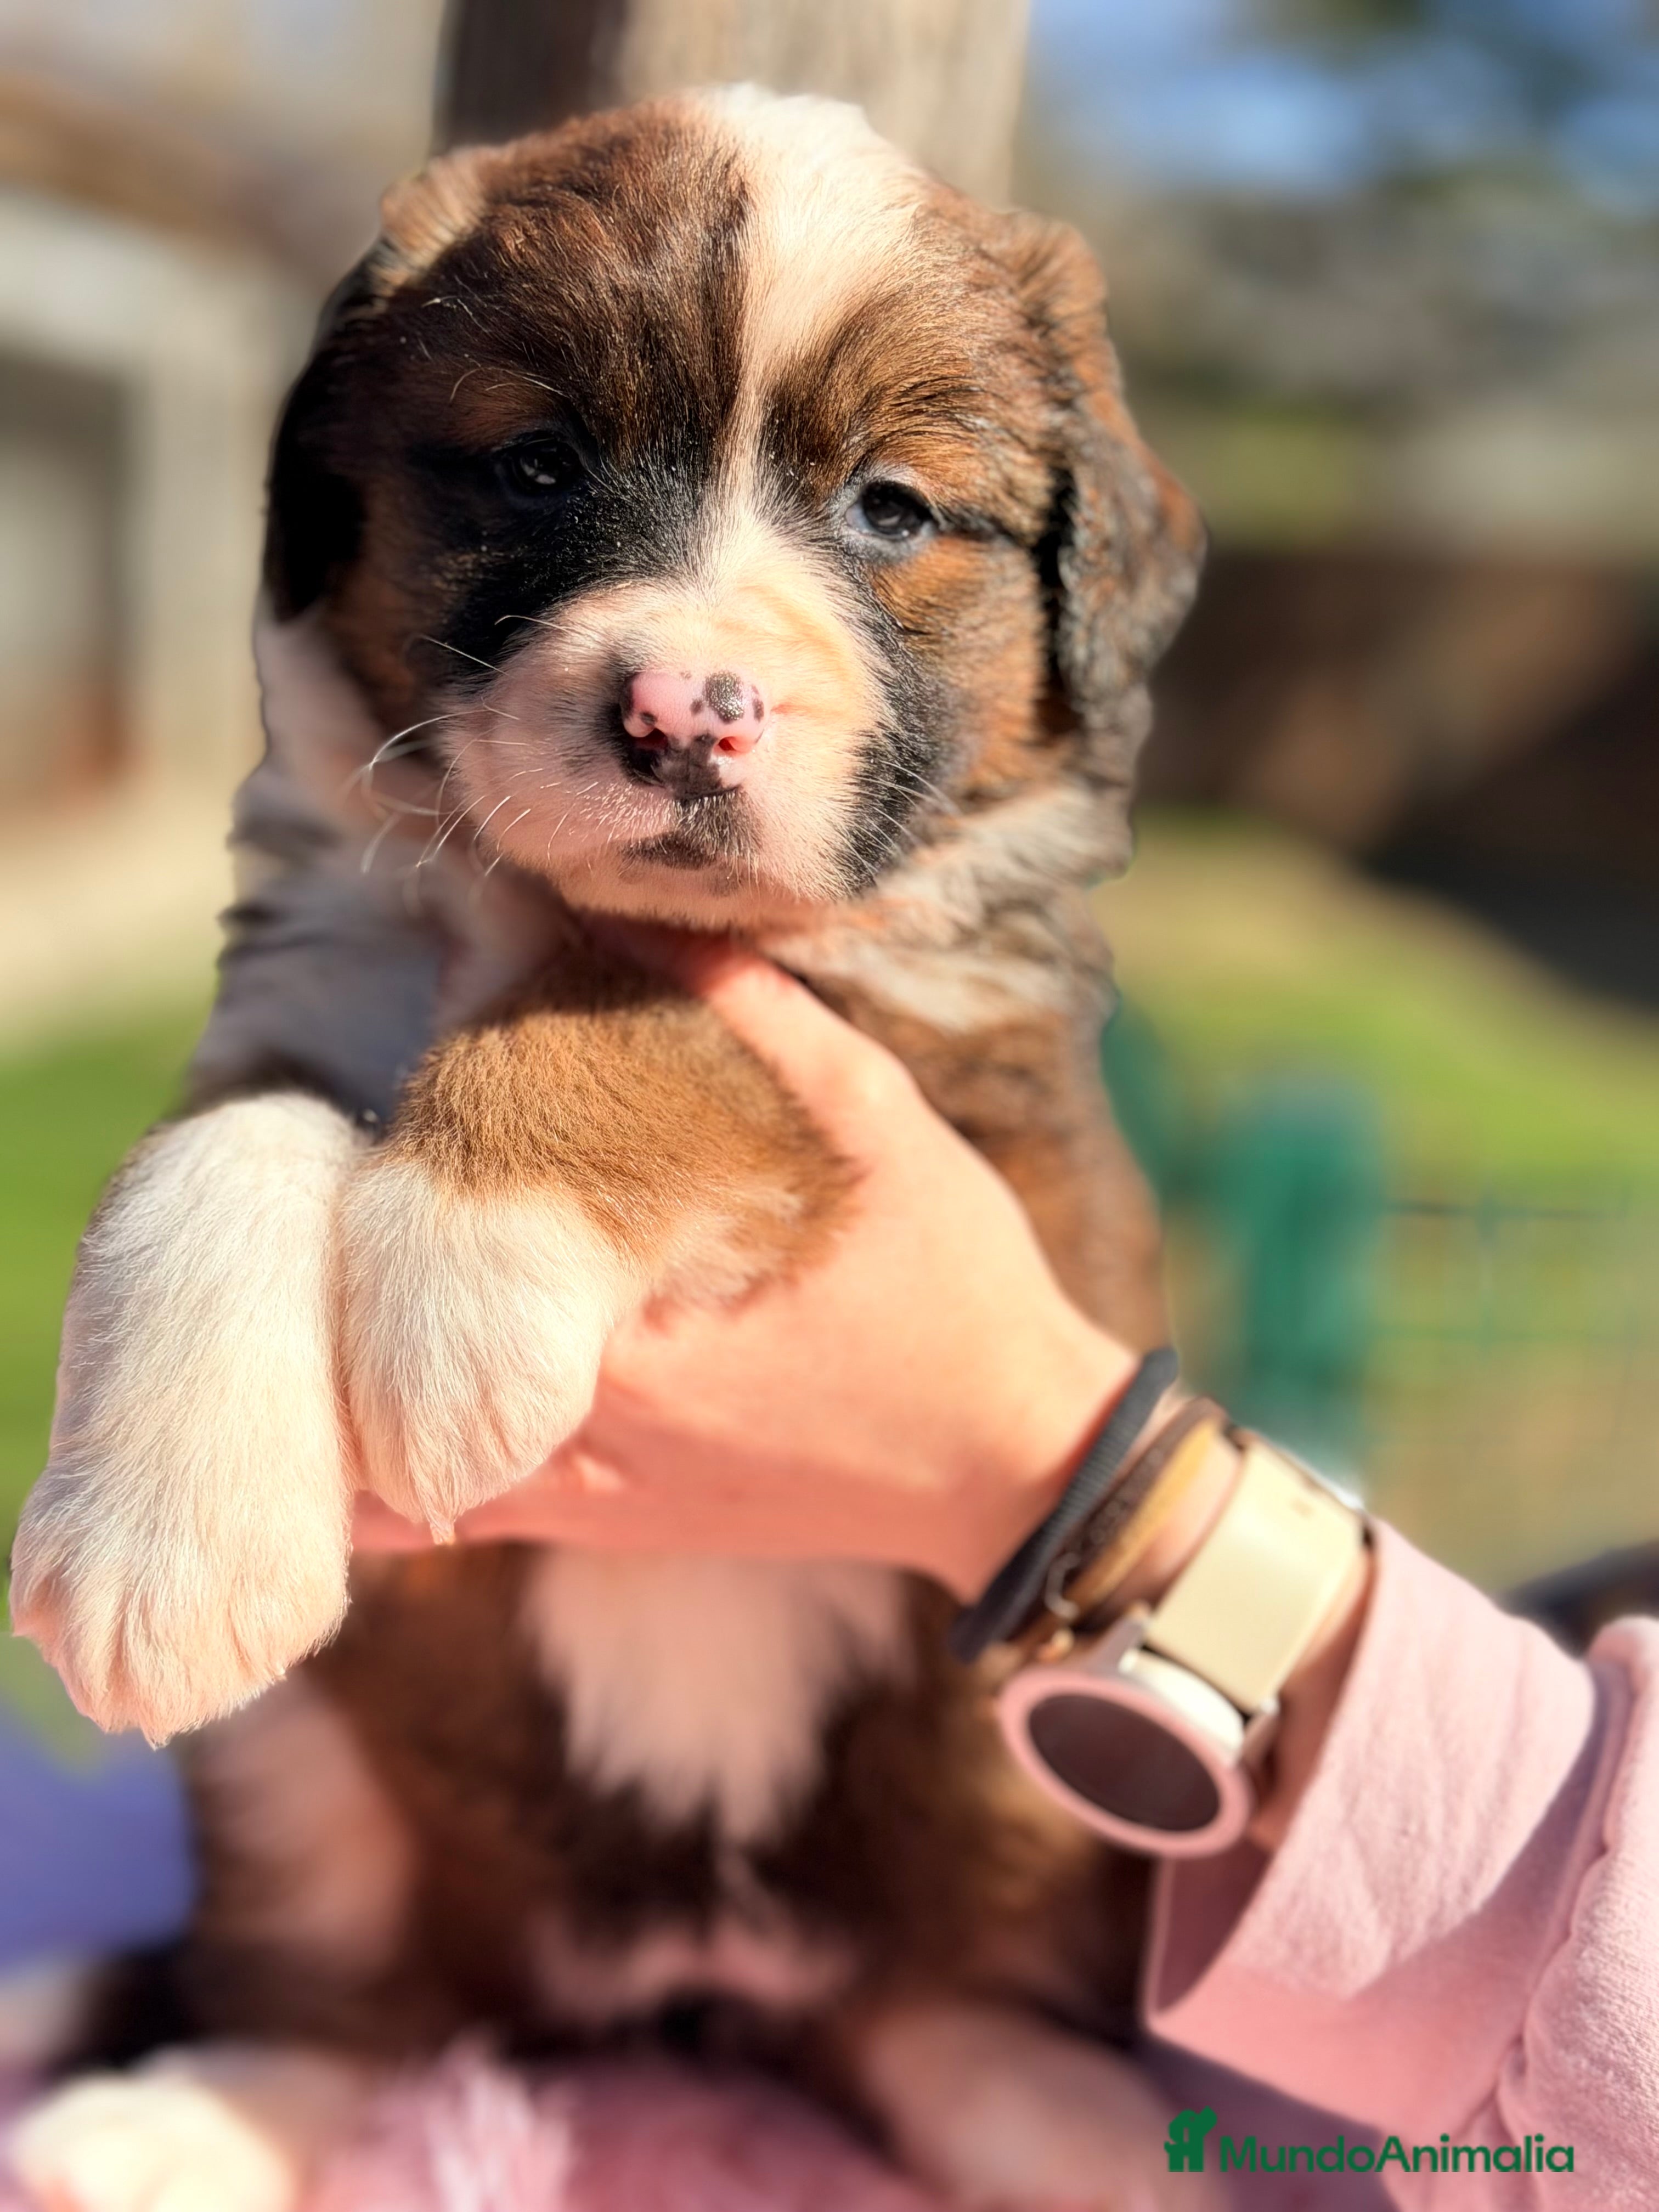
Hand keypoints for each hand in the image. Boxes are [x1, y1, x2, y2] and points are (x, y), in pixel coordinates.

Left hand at [353, 927, 1134, 1597]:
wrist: (1015, 1467)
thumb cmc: (959, 1300)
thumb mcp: (879, 1132)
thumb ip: (755, 1022)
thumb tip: (635, 913)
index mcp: (635, 1346)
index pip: (458, 1244)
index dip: (411, 1152)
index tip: (406, 1074)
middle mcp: (590, 1441)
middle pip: (402, 1351)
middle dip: (357, 1259)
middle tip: (331, 1160)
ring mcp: (593, 1500)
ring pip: (403, 1451)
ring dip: (353, 1371)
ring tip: (312, 1281)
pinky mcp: (612, 1526)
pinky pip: (457, 1512)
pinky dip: (391, 1471)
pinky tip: (347, 1422)